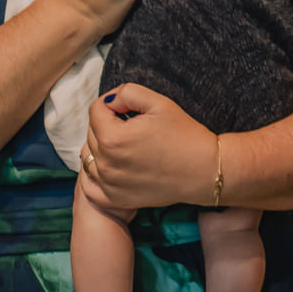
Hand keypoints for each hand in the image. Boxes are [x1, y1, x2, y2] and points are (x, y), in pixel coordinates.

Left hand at [80, 84, 216, 211]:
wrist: (204, 171)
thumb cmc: (185, 136)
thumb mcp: (160, 103)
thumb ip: (127, 93)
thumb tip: (109, 101)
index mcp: (113, 138)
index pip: (96, 110)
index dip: (113, 103)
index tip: (130, 108)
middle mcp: (105, 163)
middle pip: (91, 132)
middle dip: (108, 124)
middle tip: (134, 126)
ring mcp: (108, 184)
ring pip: (88, 157)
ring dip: (101, 146)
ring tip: (126, 144)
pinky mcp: (115, 199)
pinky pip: (89, 185)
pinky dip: (96, 174)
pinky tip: (113, 166)